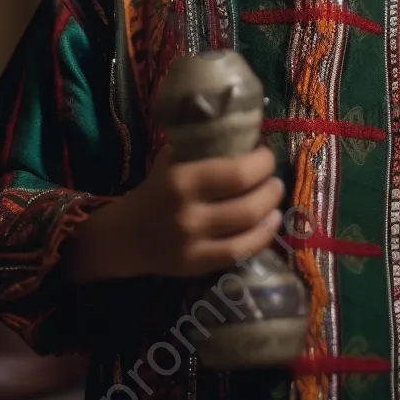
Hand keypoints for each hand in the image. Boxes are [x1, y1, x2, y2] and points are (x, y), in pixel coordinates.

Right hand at [65, 143, 284, 281]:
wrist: (124, 236)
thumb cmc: (155, 189)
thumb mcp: (171, 160)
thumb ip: (202, 147)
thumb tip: (245, 133)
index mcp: (181, 180)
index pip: (237, 172)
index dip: (261, 161)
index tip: (265, 152)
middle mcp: (188, 214)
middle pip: (248, 203)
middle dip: (270, 186)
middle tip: (274, 176)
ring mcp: (193, 244)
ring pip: (248, 229)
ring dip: (271, 209)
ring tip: (275, 196)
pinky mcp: (197, 266)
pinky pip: (240, 253)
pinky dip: (262, 236)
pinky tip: (270, 222)